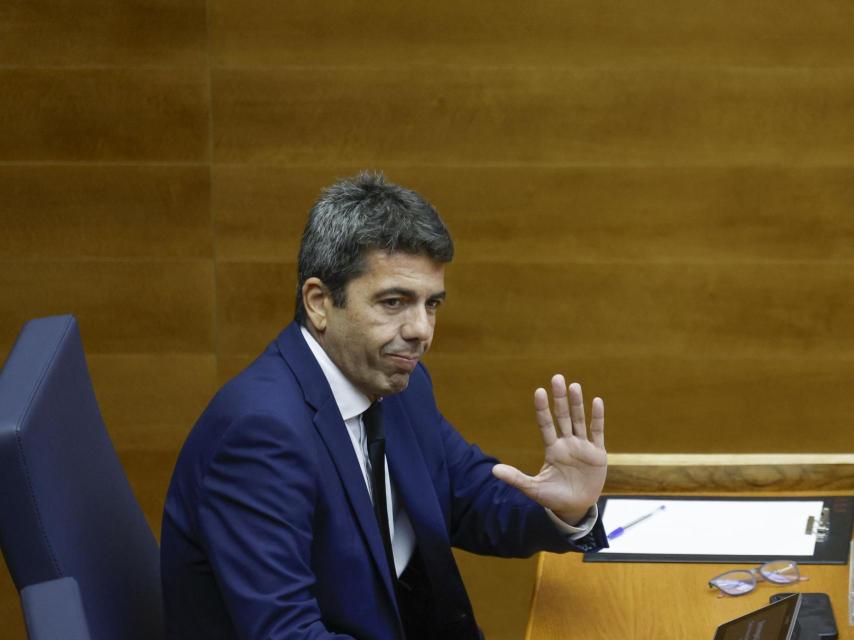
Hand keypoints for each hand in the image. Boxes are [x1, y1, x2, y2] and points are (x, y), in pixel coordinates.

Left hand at [492, 375, 606, 525]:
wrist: (575, 508)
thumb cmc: (553, 497)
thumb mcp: (533, 488)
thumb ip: (516, 478)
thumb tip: (493, 470)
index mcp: (552, 449)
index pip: (546, 424)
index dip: (543, 409)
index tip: (539, 391)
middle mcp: (567, 444)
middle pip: (563, 416)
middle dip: (560, 398)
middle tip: (557, 377)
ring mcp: (582, 447)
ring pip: (579, 420)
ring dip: (577, 404)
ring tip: (574, 386)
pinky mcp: (597, 453)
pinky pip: (597, 432)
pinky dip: (597, 417)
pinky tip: (596, 401)